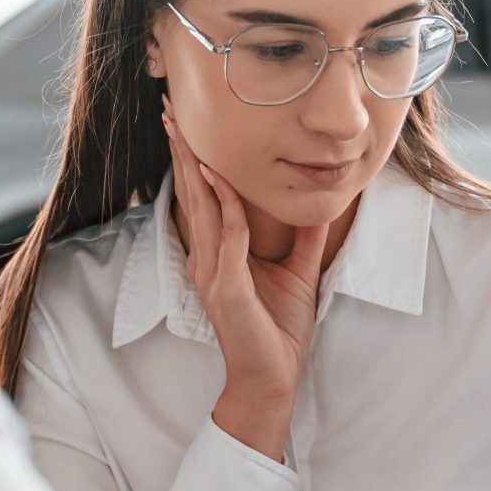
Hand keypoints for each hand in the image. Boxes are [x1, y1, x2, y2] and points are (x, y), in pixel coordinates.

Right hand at [162, 99, 324, 461]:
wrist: (272, 379)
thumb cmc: (279, 331)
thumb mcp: (300, 273)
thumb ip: (304, 237)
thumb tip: (321, 202)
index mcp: (217, 254)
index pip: (202, 198)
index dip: (193, 160)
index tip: (187, 126)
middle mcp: (206, 259)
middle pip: (191, 194)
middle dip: (181, 151)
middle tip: (169, 111)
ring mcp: (211, 273)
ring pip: (200, 207)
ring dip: (191, 166)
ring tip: (182, 131)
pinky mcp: (226, 288)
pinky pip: (227, 237)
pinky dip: (224, 206)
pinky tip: (218, 177)